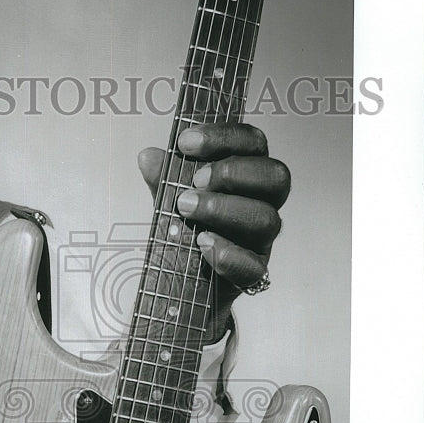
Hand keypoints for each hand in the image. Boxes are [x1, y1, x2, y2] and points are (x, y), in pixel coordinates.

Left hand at [138, 124, 290, 342]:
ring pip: (265, 218)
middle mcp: (262, 204)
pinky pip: (253, 266)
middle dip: (233, 172)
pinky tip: (202, 244)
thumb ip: (164, 178)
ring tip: (186, 208)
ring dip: (223, 208)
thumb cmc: (186, 232)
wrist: (184, 286)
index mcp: (247, 177)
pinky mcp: (252, 274)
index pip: (254, 144)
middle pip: (275, 177)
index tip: (185, 142)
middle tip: (195, 180)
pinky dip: (227, 253)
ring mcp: (260, 241)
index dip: (225, 136)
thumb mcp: (170, 200)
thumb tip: (148, 156)